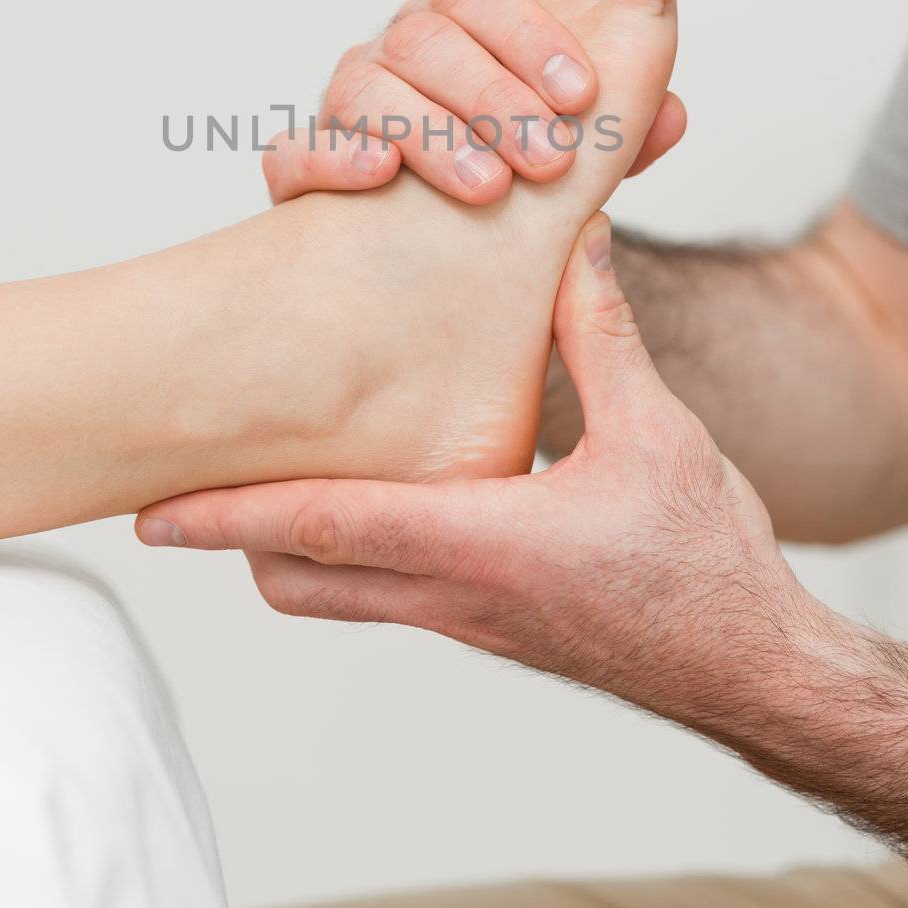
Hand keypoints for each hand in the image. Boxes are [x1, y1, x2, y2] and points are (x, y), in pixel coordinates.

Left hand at [139, 214, 809, 735]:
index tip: (156, 507)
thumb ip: (598, 330)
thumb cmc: (705, 562)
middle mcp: (455, 595)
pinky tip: (367, 502)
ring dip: (289, 549)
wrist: (751, 666)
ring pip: (338, 596)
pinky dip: (348, 555)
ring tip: (259, 489)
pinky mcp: (488, 627)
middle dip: (233, 540)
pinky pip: (387, 596)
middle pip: (301, 581)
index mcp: (481, 544)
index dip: (230, 512)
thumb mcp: (656, 431)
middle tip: (184, 494)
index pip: (323, 528)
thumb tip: (570, 242)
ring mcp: (467, 621)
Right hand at [262, 0, 686, 206]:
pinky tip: (382, 178)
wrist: (439, 274)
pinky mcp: (299, 173)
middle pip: (424, 35)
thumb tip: (674, 116)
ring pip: (364, 86)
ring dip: (433, 132)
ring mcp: (342, 110)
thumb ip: (626, 133)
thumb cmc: (517, 194)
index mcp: (459, 36)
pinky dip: (333, 156)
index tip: (582, 94)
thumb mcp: (584, 163)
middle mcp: (394, 58)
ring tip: (489, 188)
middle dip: (494, 93)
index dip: (530, 35)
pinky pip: (293, 151)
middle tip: (551, 158)